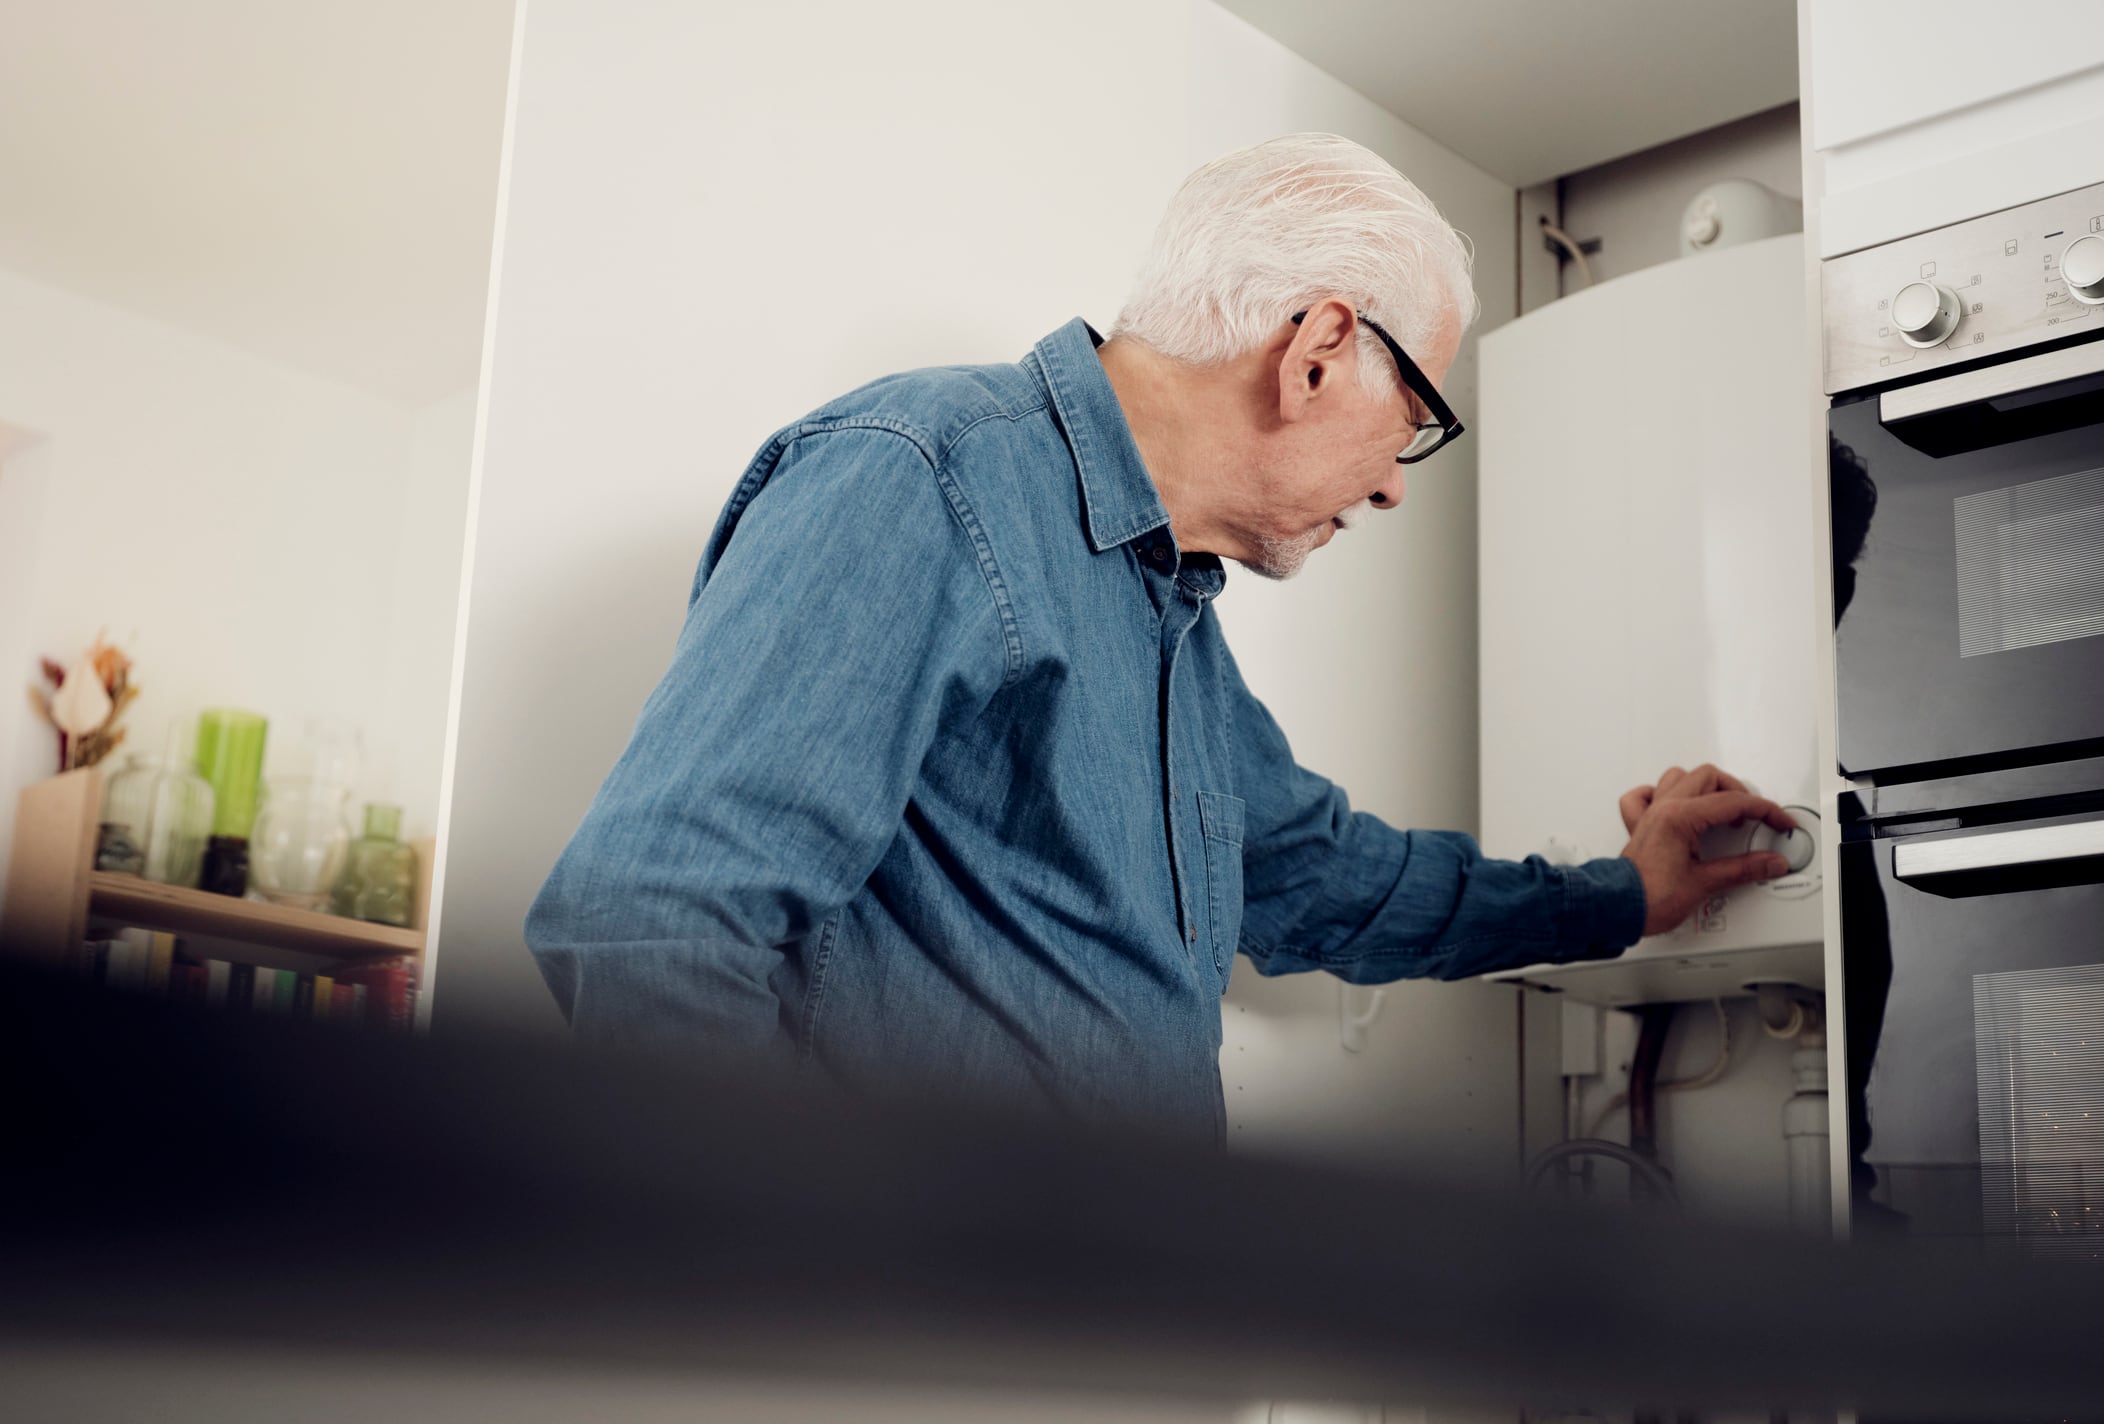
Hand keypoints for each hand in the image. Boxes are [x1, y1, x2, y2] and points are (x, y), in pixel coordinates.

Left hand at [1616, 763, 1796, 936]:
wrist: (1618, 908)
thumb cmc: (1650, 898)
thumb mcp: (1705, 883)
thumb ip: (1742, 869)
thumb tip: (1770, 862)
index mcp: (1680, 817)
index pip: (1733, 802)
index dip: (1764, 810)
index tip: (1780, 821)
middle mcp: (1662, 808)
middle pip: (1708, 777)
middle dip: (1737, 792)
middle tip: (1753, 816)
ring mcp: (1650, 814)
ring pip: (1679, 778)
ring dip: (1704, 788)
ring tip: (1722, 810)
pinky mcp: (1641, 826)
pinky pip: (1645, 795)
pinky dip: (1662, 795)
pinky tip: (1675, 806)